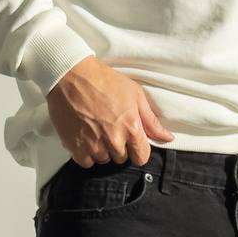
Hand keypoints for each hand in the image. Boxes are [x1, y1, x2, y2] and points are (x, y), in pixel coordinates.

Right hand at [47, 56, 173, 168]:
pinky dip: (86, 153)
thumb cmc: (104, 80)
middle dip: (118, 146)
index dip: (137, 150)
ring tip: (95, 129)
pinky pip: (86, 162)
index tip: (131, 141)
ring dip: (101, 149)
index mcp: (131, 128)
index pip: (141, 157)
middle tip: (109, 127)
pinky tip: (84, 136)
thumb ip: (151, 120)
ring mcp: (94, 145)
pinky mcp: (76, 148)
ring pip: (104, 160)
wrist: (70, 74)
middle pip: (122, 159)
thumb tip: (167, 138)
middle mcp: (113, 140)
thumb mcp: (134, 94)